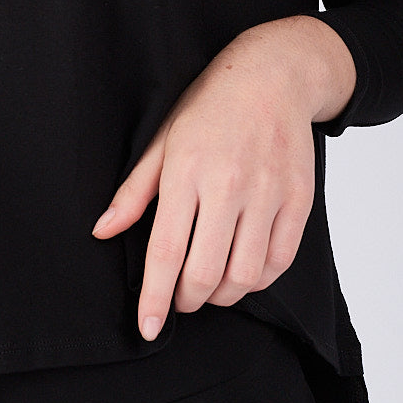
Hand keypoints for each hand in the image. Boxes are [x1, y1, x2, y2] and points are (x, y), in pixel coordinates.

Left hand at [91, 20, 330, 343]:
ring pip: (244, 276)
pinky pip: (278, 262)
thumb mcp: (163, 138)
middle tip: (178, 299)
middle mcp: (228, 185)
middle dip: (186, 300)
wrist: (273, 75)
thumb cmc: (210, 104)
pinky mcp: (299, 200)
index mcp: (186, 170)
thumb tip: (103, 230)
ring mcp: (268, 194)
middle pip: (205, 273)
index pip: (166, 251)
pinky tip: (241, 272)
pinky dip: (257, 280)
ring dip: (222, 296)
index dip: (154, 298)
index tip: (147, 327)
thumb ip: (135, 190)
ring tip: (208, 287)